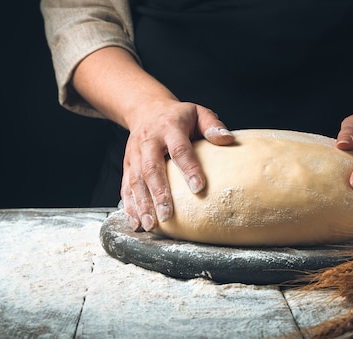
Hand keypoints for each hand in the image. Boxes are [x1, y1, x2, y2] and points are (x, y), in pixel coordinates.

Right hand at [121, 100, 233, 230]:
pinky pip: (125, 186)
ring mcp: (134, 154)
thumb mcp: (198, 112)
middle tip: (167, 215)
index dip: (189, 168)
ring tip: (150, 224)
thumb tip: (228, 140)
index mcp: (169, 127)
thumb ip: (212, 125)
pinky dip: (129, 205)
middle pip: (151, 168)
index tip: (198, 187)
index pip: (180, 149)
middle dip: (158, 193)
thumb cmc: (178, 116)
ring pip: (135, 181)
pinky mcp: (127, 165)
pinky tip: (136, 222)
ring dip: (142, 204)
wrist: (146, 109)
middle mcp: (148, 141)